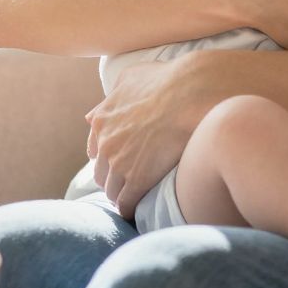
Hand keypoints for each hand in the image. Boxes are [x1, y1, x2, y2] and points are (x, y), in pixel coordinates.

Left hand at [86, 58, 204, 212]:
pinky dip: (130, 208)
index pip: (95, 150)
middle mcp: (105, 142)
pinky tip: (139, 211)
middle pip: (101, 172)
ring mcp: (119, 163)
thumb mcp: (133, 76)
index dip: (108, 157)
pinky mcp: (137, 179)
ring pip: (112, 190)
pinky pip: (126, 204)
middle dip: (113, 178)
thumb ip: (115, 93)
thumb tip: (102, 107)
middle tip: (129, 182)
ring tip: (136, 198)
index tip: (119, 162)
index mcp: (102, 119)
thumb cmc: (168, 80)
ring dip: (122, 194)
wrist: (192, 94)